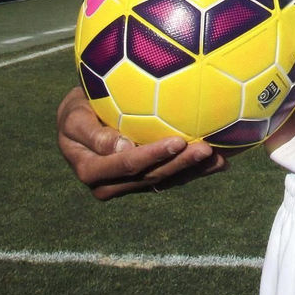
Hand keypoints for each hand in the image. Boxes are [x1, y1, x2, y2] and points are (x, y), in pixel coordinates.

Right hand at [56, 86, 227, 198]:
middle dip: (181, 164)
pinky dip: (195, 169)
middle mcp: (112, 184)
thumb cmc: (76, 110)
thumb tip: (122, 147)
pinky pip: (172, 176)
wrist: (80, 120)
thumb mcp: (74, 118)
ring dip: (193, 170)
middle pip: (151, 177)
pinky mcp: (146, 179)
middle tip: (206, 148)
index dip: (153, 156)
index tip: (177, 141)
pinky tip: (220, 160)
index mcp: (92, 171)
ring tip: (219, 157)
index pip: (128, 165)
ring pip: (165, 180)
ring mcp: (131, 184)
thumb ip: (92, 134)